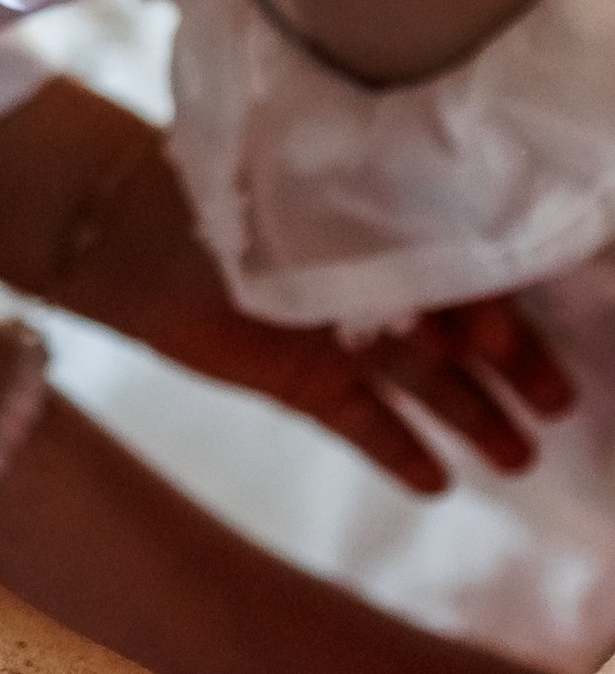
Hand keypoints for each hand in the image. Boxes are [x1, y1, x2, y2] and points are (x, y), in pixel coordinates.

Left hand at [50, 137, 573, 490]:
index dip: (496, 297)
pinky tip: (438, 486)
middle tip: (561, 405)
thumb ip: (376, 232)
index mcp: (384, 216)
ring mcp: (339, 332)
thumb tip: (451, 259)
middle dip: (513, 365)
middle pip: (461, 328)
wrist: (112, 226)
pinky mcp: (301, 379)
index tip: (505, 332)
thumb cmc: (214, 186)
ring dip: (472, 419)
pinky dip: (396, 451)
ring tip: (521, 460)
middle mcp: (374, 276)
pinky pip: (361, 421)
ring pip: (424, 382)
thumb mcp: (301, 201)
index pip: (465, 259)